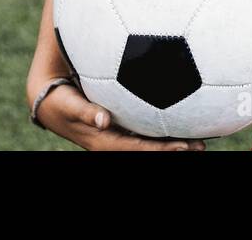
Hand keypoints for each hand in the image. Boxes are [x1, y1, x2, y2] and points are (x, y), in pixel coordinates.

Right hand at [33, 80, 206, 150]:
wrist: (51, 103)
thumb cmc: (60, 101)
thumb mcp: (69, 106)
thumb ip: (85, 112)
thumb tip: (103, 119)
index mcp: (103, 141)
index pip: (136, 148)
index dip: (159, 149)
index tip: (182, 146)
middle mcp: (114, 141)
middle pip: (147, 149)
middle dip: (172, 149)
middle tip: (200, 145)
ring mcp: (118, 135)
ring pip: (148, 142)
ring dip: (171, 142)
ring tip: (199, 140)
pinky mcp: (121, 127)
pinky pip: (144, 131)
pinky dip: (162, 130)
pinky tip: (182, 121)